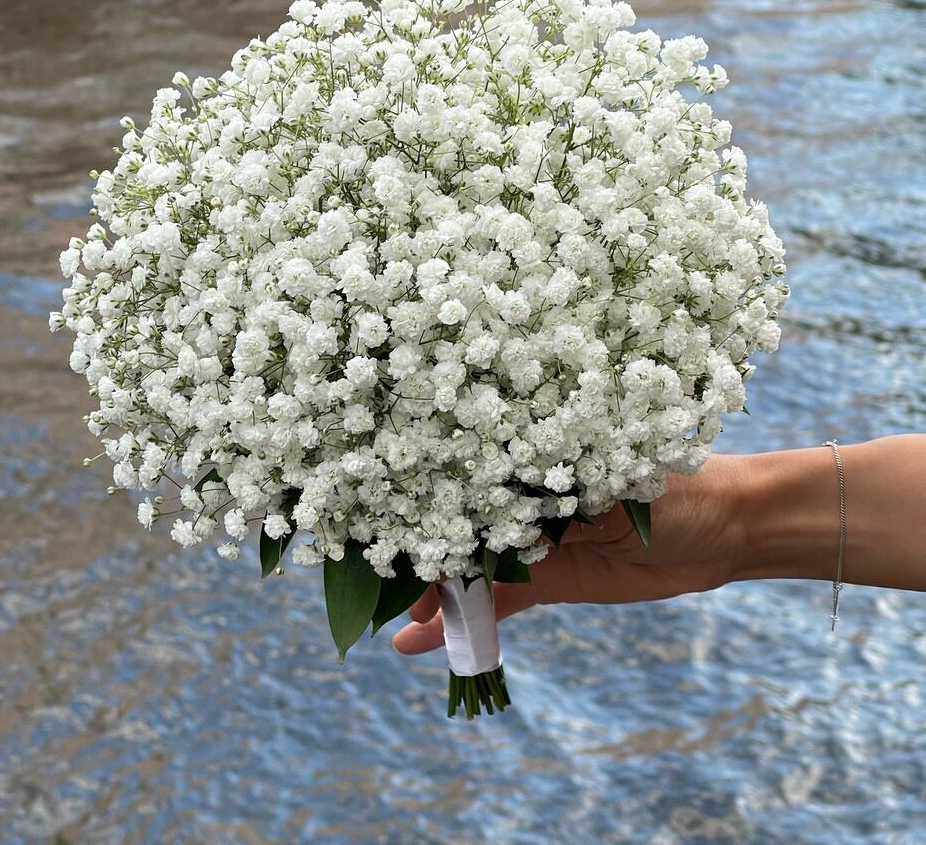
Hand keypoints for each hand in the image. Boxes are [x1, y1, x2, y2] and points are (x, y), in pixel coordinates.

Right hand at [392, 454, 748, 655]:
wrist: (725, 528)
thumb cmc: (670, 482)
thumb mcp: (605, 482)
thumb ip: (548, 503)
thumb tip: (486, 514)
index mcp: (532, 459)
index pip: (465, 481)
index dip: (427, 504)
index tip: (383, 521)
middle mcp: (523, 499)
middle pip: (459, 528)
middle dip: (420, 555)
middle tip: (377, 588)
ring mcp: (533, 543)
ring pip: (472, 572)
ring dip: (437, 599)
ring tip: (396, 626)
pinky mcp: (551, 582)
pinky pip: (499, 604)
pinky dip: (468, 623)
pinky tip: (428, 643)